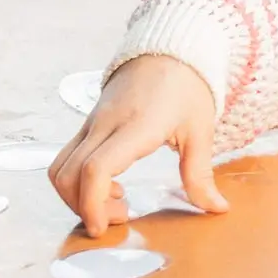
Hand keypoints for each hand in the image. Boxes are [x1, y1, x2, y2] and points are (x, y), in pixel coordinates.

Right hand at [48, 55, 226, 238]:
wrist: (168, 50)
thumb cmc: (186, 88)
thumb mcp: (201, 131)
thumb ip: (201, 173)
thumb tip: (217, 208)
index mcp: (135, 126)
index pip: (95, 168)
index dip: (92, 203)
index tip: (104, 227)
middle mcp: (104, 124)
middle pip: (69, 173)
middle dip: (83, 207)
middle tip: (117, 219)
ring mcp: (91, 123)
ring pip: (60, 166)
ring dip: (76, 195)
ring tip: (114, 203)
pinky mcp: (88, 124)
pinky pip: (67, 157)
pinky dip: (78, 180)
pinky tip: (111, 186)